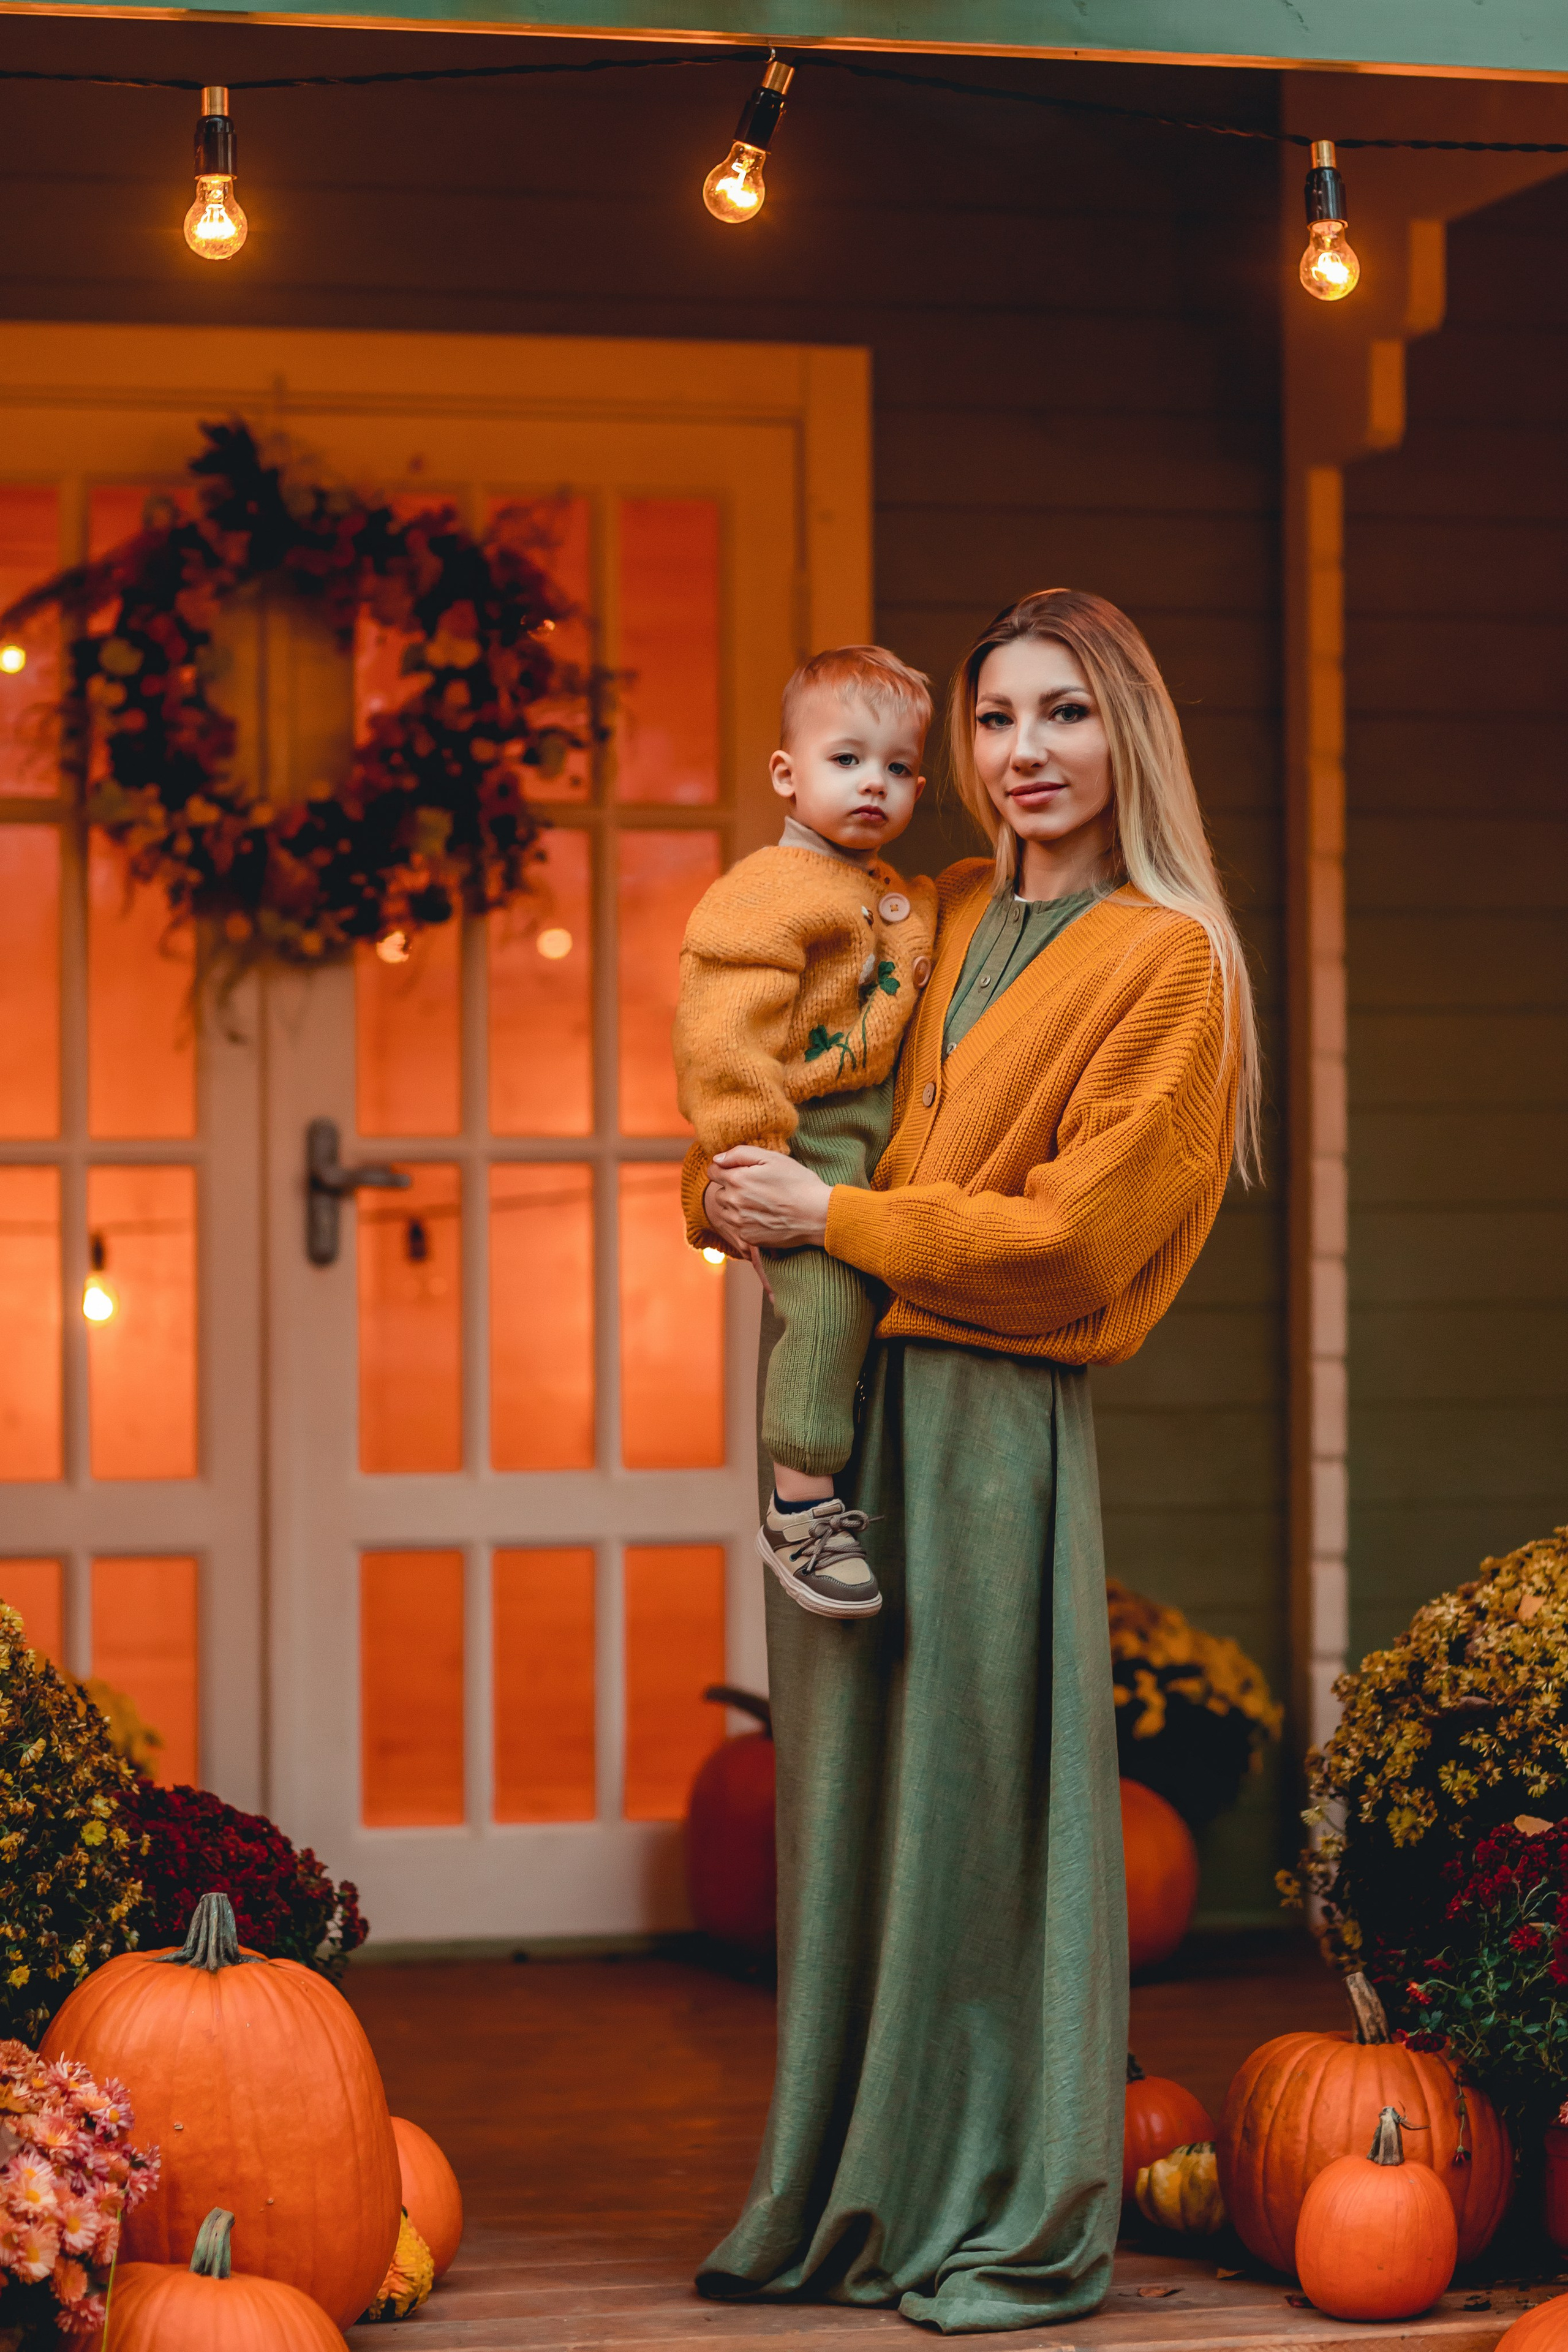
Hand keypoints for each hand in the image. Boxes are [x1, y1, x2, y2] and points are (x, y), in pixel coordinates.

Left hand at [703, 1144, 831, 1249]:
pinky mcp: (747, 1238)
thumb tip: (717, 1159)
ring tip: (760, 1203)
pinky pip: (736, 1227)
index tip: (740, 1171)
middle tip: (755, 1188)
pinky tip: (763, 1217)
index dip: (725, 1169)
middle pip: (719, 1192)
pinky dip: (744, 1222)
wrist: (816, 1215)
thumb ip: (740, 1154)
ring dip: (736, 1206)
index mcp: (737, 1179)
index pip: (712, 1172)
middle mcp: (733, 1202)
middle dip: (731, 1188)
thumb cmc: (797, 1183)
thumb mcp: (772, 1158)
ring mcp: (739, 1222)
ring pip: (725, 1211)